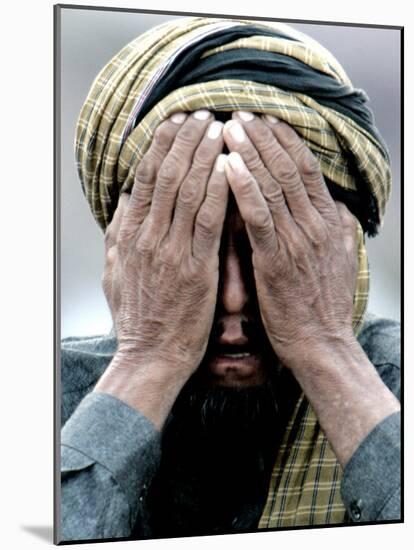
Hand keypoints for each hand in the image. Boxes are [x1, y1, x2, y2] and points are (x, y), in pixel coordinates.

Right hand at [102, 110, 227, 381]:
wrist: (152, 357)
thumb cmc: (138, 318)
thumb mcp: (115, 274)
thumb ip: (117, 236)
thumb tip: (124, 203)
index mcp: (131, 236)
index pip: (145, 179)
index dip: (161, 146)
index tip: (176, 122)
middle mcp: (149, 238)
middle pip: (167, 175)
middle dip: (186, 140)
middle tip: (203, 113)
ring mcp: (173, 252)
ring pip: (188, 191)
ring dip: (204, 155)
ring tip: (219, 128)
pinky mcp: (197, 269)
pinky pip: (209, 221)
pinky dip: (219, 190)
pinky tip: (230, 167)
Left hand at [222, 112, 358, 369]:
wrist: (320, 343)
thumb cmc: (322, 303)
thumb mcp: (337, 258)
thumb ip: (332, 226)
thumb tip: (329, 202)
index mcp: (328, 220)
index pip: (307, 168)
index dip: (285, 141)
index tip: (265, 120)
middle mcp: (315, 224)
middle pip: (288, 168)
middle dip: (263, 137)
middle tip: (240, 113)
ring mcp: (296, 241)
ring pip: (273, 185)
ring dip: (249, 153)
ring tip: (228, 128)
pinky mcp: (275, 260)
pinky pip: (258, 216)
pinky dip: (243, 188)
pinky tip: (228, 166)